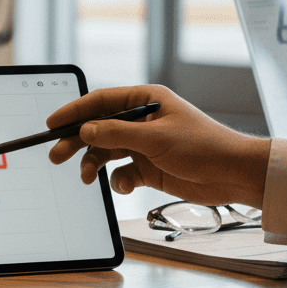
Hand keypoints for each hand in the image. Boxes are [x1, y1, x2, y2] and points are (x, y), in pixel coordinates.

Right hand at [46, 85, 270, 208]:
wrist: (234, 176)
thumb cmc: (204, 147)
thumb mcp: (156, 138)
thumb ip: (117, 134)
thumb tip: (85, 130)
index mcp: (144, 101)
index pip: (100, 102)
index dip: (74, 111)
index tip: (52, 123)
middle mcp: (141, 121)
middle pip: (98, 128)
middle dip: (76, 142)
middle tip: (57, 155)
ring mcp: (144, 145)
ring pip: (106, 152)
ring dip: (93, 163)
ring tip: (85, 176)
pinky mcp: (148, 168)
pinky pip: (121, 172)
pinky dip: (117, 180)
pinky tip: (123, 185)